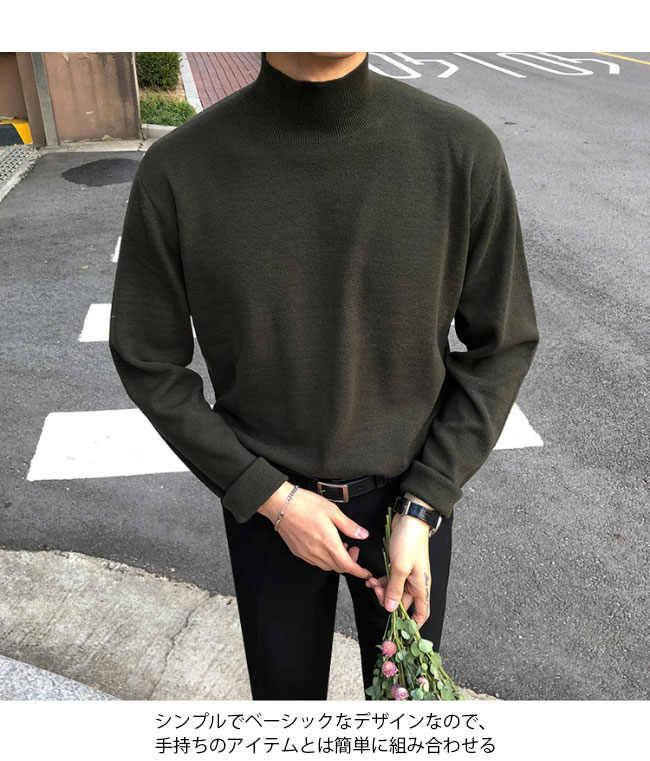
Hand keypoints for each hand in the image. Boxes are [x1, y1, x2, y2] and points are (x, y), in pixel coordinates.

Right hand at [258, 482, 372, 578]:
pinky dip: (325, 559)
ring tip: (339, 544)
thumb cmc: (305, 504)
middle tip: (353, 548)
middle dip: (350, 563)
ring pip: (327, 566)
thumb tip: (363, 534)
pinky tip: (325, 546)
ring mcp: (307, 554)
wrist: (281, 504)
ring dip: (337, 561)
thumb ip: (349, 526)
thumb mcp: (332, 510)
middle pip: (338, 568)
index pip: (348, 565)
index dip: (359, 572)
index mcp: (328, 542)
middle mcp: (317, 552)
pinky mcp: (298, 552)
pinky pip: (316, 562)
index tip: (366, 573)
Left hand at [364, 508, 431, 629]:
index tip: (401, 630)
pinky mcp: (400, 566)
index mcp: (421, 586)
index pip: (422, 613)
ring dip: (382, 590)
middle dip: (388, 601)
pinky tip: (372, 578)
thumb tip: (392, 609)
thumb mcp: (400, 568)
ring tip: (371, 583)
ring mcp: (408, 574)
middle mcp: (416, 583)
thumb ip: (395, 590)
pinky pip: (390, 580)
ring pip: (394, 591)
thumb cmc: (409, 543)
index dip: (413, 624)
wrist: (410, 520)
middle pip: (402, 603)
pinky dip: (381, 581)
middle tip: (377, 593)